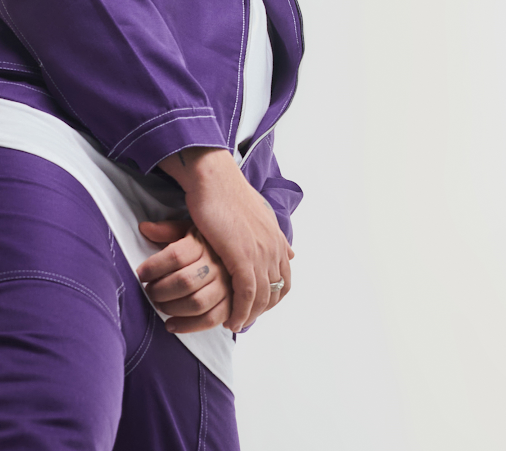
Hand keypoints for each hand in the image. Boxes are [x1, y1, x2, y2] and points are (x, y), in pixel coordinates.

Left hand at [135, 219, 230, 332]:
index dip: (154, 266)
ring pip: (197, 302)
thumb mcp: (190, 230)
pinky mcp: (232, 304)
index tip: (141, 273)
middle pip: (184, 281)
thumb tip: (144, 228)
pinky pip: (210, 319)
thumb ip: (168, 230)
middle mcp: (218, 264)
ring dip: (172, 308)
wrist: (241, 252)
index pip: (175, 255)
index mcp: (204, 244)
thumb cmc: (208, 243)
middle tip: (149, 292)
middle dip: (160, 290)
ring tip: (159, 305)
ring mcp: (227, 285)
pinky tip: (171, 324)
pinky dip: (187, 326)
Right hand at [157, 147, 293, 331]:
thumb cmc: (227, 194)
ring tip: (234, 324)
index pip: (284, 280)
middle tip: (244, 320)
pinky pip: (246, 294)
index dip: (272, 298)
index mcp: (277, 239)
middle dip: (261, 310)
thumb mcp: (259, 216)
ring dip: (249, 316)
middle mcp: (274, 248)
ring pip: (261, 297)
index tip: (256, 307)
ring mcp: (260, 253)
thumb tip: (291, 253)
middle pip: (275, 292)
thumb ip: (273, 237)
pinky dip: (240, 311)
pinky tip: (230, 320)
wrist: (214, 179)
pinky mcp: (242, 256)